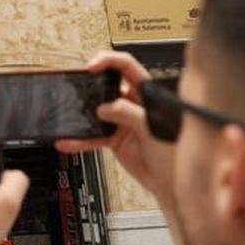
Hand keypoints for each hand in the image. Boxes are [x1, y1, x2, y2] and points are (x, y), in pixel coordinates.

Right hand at [55, 50, 175, 206]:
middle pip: (107, 85)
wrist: (172, 184)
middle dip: (90, 83)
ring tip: (69, 115)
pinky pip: (92, 135)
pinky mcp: (114, 138)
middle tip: (77, 86)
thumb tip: (104, 108)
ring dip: (81, 113)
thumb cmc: (175, 154)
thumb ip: (128, 114)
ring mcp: (122, 120)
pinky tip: (69, 141)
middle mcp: (134, 103)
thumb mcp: (154, 128)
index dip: (108, 61)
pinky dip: (80, 139)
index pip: (127, 66)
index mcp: (147, 93)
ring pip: (96, 110)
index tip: (92, 66)